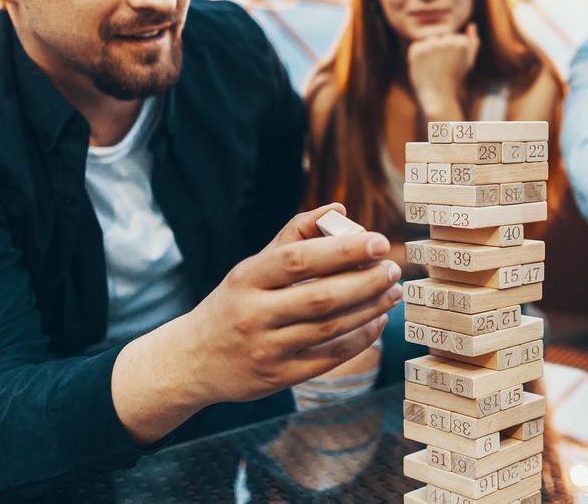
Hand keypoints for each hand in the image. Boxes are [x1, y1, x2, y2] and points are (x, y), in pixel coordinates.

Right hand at [180, 203, 401, 404]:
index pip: (298, 260)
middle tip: (393, 269)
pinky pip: (329, 358)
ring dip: (370, 309)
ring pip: (330, 328)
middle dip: (366, 281)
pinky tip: (377, 321)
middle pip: (321, 297)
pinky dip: (359, 338)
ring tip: (393, 292)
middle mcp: (253, 314)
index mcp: (247, 278)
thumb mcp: (253, 266)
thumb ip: (295, 234)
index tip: (378, 241)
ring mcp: (266, 349)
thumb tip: (339, 209)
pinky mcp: (278, 378)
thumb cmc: (235, 301)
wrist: (193, 359)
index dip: (343, 249)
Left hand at [408, 23, 479, 115]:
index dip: (451, 53)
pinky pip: (416, 46)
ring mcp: (430, 45)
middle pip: (441, 37)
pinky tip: (424, 68)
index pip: (453, 38)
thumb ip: (473, 42)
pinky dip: (418, 56)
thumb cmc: (455, 79)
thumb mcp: (468, 62)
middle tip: (442, 68)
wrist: (437, 96)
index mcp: (461, 42)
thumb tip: (472, 24)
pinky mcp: (416, 50)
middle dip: (440, 50)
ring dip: (429, 52)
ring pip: (429, 41)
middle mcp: (446, 41)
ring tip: (433, 68)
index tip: (453, 66)